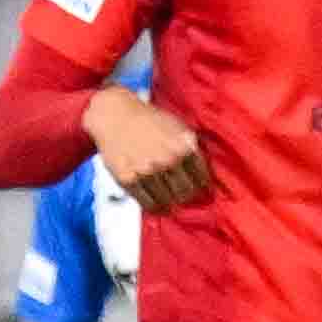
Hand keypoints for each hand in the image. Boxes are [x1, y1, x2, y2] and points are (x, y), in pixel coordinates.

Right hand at [82, 87, 209, 213]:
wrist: (115, 114)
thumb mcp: (177, 126)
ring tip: (170, 202)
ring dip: (170, 204)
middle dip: (186, 197)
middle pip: (186, 193)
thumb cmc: (148, 120)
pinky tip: (158, 205)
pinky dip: (155, 208)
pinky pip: (148, 204)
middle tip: (184, 198)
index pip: (202, 179)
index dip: (202, 188)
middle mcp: (167, 158)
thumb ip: (192, 149)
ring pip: (168, 201)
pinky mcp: (128, 179)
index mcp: (184, 144)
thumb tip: (205, 179)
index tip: (202, 193)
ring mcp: (147, 169)